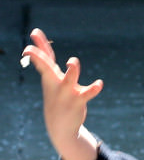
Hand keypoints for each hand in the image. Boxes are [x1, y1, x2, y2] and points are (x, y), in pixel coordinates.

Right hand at [22, 28, 101, 159]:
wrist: (60, 127)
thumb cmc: (57, 98)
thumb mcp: (52, 81)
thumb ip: (49, 65)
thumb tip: (41, 48)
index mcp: (50, 77)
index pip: (44, 59)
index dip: (40, 46)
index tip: (35, 32)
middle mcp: (56, 83)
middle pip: (47, 68)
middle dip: (39, 59)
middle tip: (28, 50)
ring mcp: (67, 93)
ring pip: (69, 80)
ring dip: (71, 71)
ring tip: (72, 62)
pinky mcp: (78, 101)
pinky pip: (87, 94)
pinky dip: (93, 89)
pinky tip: (99, 83)